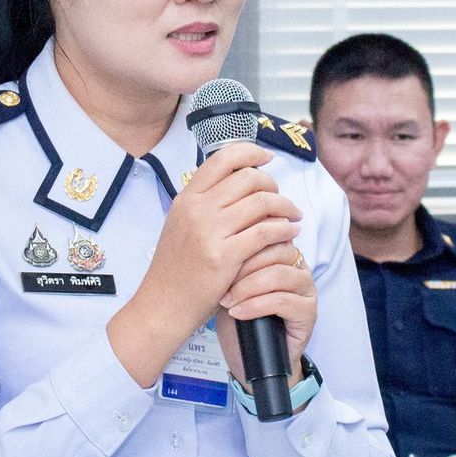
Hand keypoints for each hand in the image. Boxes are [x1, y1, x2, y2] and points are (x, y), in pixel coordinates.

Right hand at [108, 144, 301, 386]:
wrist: (162, 304)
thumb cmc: (176, 268)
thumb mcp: (181, 224)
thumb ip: (205, 202)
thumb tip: (240, 181)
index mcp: (187, 197)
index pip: (223, 158)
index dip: (251, 152)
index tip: (267, 158)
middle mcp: (197, 209)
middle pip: (249, 178)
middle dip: (273, 185)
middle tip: (281, 200)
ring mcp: (210, 232)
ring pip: (262, 202)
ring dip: (285, 207)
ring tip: (292, 217)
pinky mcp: (224, 257)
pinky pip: (265, 232)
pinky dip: (283, 229)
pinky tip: (289, 234)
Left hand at [216, 241, 315, 387]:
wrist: (248, 355)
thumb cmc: (236, 315)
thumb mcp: (229, 282)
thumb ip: (232, 257)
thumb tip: (218, 234)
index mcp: (281, 250)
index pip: (268, 231)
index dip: (243, 243)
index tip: (218, 257)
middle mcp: (298, 265)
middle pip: (276, 249)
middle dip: (243, 265)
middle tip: (220, 282)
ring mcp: (306, 288)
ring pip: (279, 274)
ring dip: (248, 287)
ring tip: (227, 300)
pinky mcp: (309, 311)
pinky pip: (283, 301)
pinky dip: (256, 306)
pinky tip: (238, 312)